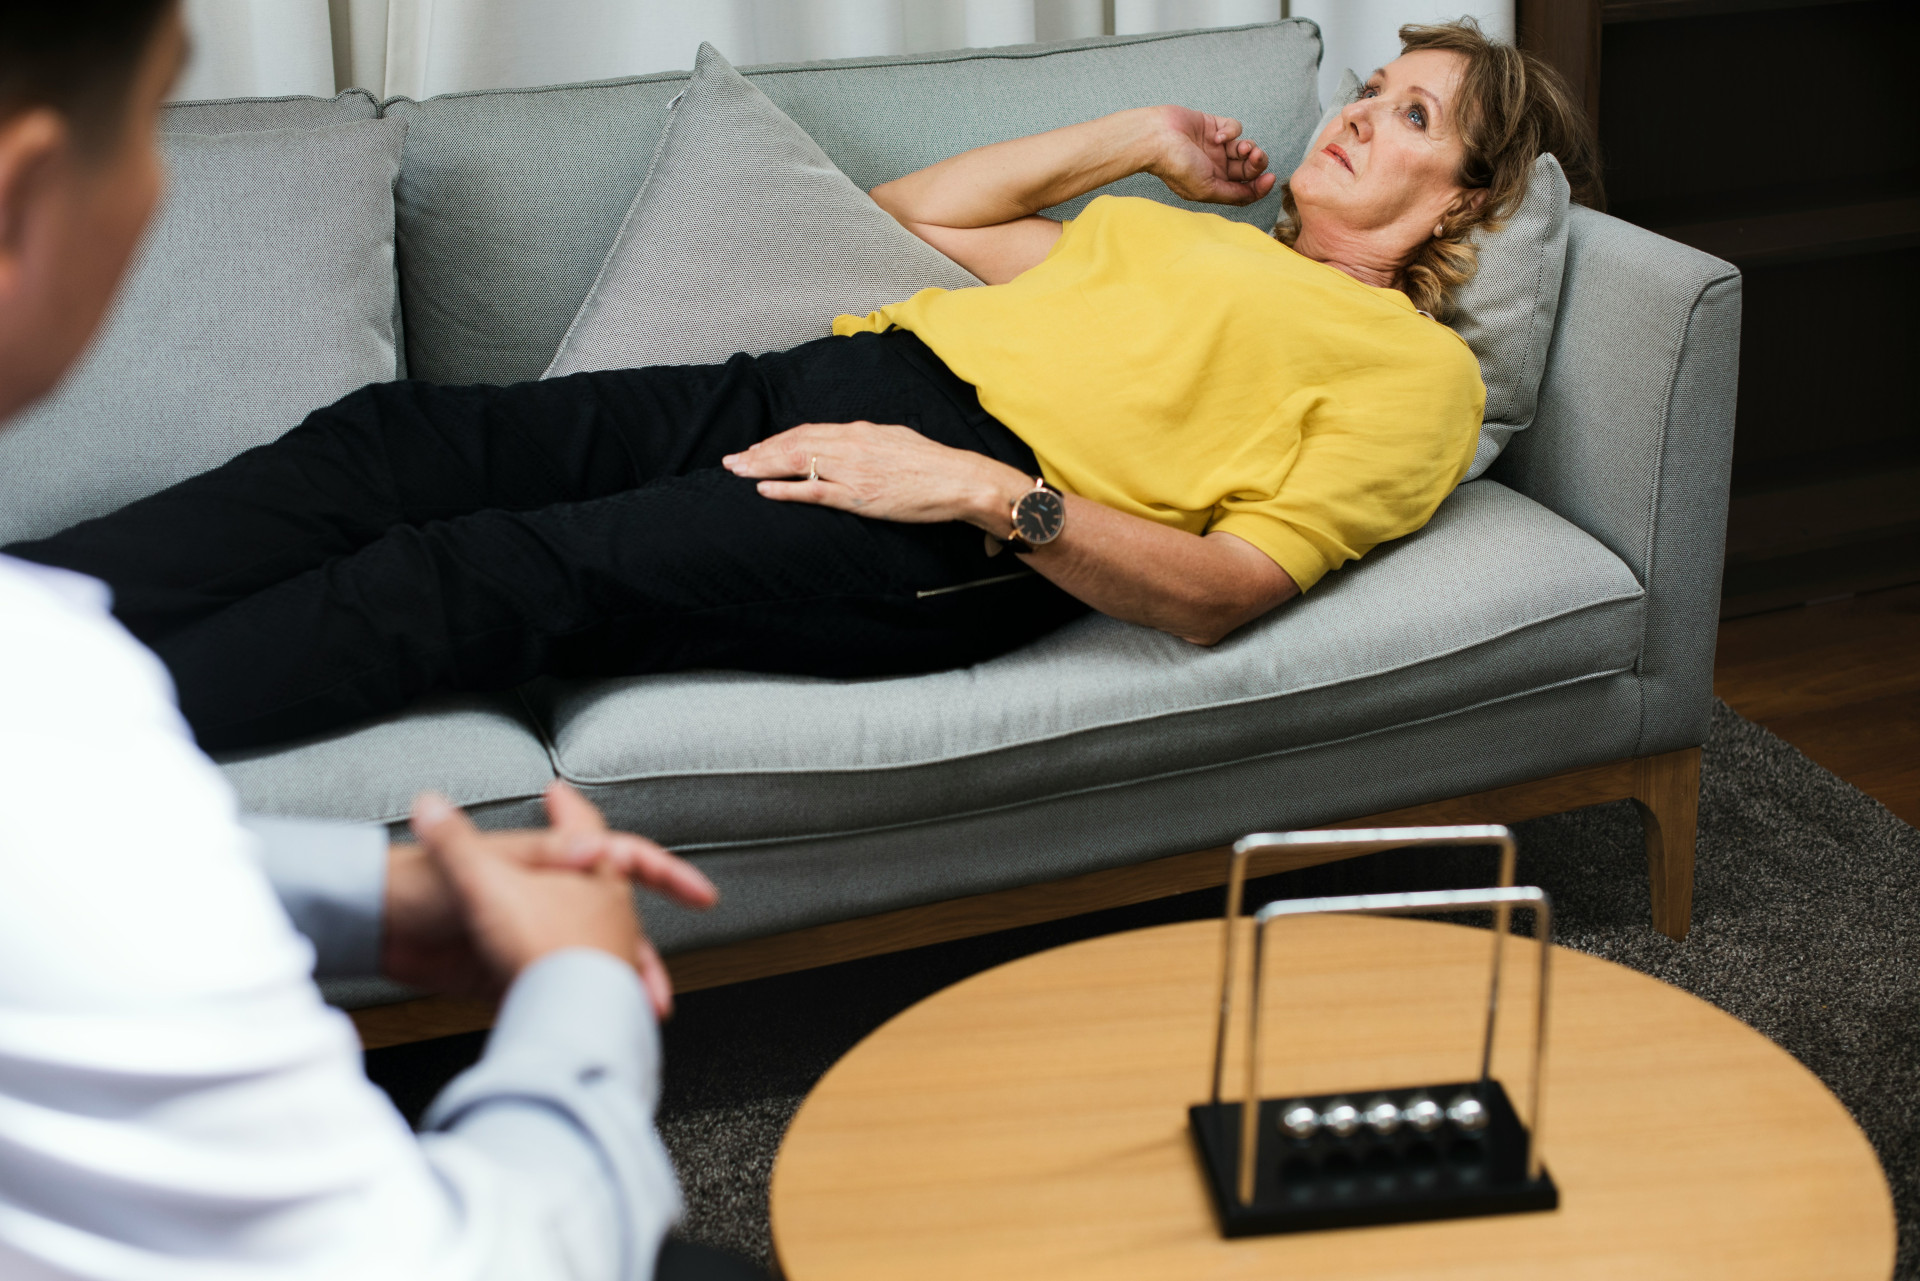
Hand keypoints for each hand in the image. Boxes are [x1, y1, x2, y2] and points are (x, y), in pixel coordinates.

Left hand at [386, 781, 716, 1015]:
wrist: (373, 927)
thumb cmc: (420, 885)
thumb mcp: (485, 865)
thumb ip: (546, 854)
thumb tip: (592, 841)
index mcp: (551, 863)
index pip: (621, 858)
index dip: (665, 875)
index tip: (701, 896)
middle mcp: (546, 897)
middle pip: (614, 924)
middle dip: (640, 959)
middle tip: (655, 992)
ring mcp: (528, 935)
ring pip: (586, 963)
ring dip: (608, 991)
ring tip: (623, 1023)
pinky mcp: (503, 972)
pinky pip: (549, 993)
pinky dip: (568, 1011)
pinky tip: (578, 1033)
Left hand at [723, 421, 1030, 532]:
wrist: (959, 479)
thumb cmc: (933, 466)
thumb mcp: (895, 442)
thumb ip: (868, 444)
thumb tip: (851, 446)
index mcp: (860, 431)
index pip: (808, 431)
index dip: (777, 440)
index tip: (757, 448)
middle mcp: (851, 444)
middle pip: (794, 443)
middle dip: (760, 452)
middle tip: (733, 461)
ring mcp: (852, 469)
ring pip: (796, 461)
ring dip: (762, 466)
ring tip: (738, 472)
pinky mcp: (859, 495)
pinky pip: (813, 490)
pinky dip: (785, 489)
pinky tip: (764, 490)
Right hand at [1148, 106, 1274, 205]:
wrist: (1157, 138)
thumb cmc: (1176, 166)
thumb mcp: (1207, 189)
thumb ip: (1234, 194)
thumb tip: (1257, 192)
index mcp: (1214, 185)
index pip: (1245, 189)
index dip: (1260, 185)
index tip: (1270, 178)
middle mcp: (1216, 167)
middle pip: (1248, 168)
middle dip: (1256, 163)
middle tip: (1255, 156)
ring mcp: (1216, 147)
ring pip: (1245, 147)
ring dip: (1248, 147)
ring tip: (1240, 147)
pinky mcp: (1214, 126)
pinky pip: (1234, 128)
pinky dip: (1231, 131)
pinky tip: (1218, 136)